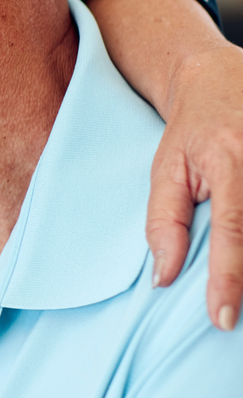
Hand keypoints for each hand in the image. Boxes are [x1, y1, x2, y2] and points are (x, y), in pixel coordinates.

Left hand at [147, 41, 242, 331]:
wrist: (220, 79)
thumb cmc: (189, 131)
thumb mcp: (165, 170)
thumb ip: (163, 222)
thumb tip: (162, 277)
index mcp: (230, 164)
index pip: (232, 232)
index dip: (229, 279)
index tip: (223, 319)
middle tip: (237, 308)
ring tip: (242, 288)